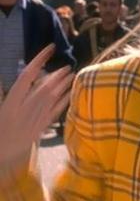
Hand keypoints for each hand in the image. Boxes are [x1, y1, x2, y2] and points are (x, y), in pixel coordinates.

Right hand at [0, 44, 74, 164]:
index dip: (40, 60)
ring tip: (72, 75)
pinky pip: (56, 111)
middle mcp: (24, 108)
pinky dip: (64, 100)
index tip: (49, 49)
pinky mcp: (41, 127)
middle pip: (44, 86)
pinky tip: (71, 93)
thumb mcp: (1, 108)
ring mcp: (34, 118)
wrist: (0, 151)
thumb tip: (16, 75)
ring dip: (63, 85)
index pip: (27, 75)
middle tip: (67, 66)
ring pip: (52, 97)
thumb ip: (7, 92)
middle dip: (57, 75)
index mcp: (11, 101)